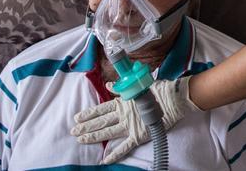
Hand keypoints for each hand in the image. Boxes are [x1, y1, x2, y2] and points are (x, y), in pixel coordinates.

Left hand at [70, 76, 198, 163]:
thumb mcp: (137, 86)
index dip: (89, 113)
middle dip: (86, 126)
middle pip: (101, 121)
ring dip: (94, 137)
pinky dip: (114, 154)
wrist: (172, 99)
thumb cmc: (157, 90)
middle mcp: (123, 115)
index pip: (101, 109)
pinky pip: (125, 147)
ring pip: (108, 132)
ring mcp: (130, 126)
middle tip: (73, 131)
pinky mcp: (138, 135)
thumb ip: (122, 88)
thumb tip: (110, 85)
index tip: (77, 117)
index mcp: (123, 102)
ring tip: (81, 140)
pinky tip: (104, 160)